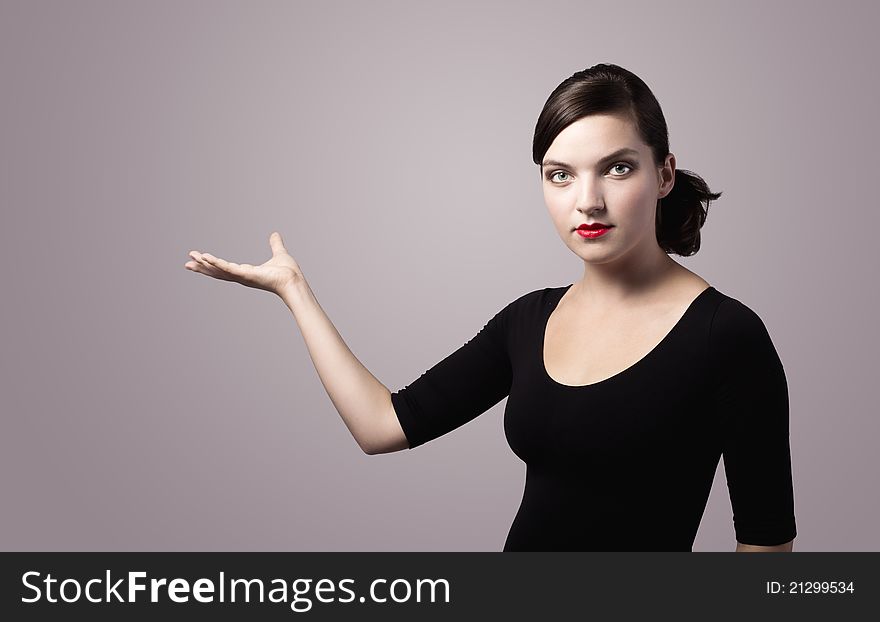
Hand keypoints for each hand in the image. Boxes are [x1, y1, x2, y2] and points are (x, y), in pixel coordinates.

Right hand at [185, 231, 302, 294]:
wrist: (294, 281)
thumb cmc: (288, 273)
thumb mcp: (278, 253)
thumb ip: (275, 244)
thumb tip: (275, 234)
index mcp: (247, 272)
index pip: (225, 268)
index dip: (212, 264)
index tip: (200, 259)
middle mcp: (242, 276)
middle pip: (217, 272)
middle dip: (202, 267)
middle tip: (187, 263)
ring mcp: (243, 276)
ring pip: (219, 270)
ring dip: (205, 265)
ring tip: (191, 259)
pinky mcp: (246, 275)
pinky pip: (228, 268)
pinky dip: (216, 263)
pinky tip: (205, 258)